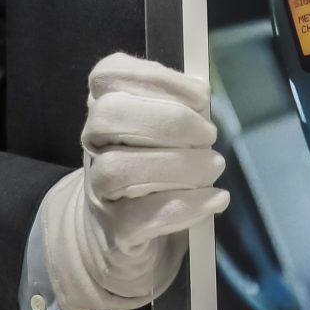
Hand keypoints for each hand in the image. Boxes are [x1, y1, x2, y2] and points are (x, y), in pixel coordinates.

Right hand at [40, 53, 228, 309]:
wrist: (121, 234)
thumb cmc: (153, 172)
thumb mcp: (165, 134)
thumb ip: (180, 110)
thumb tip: (202, 96)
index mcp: (105, 108)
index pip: (108, 75)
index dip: (156, 78)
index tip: (200, 95)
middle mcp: (93, 144)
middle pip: (108, 115)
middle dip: (168, 120)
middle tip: (209, 135)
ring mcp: (99, 188)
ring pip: (118, 168)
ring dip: (178, 166)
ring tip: (214, 167)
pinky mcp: (115, 229)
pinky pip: (141, 216)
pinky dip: (185, 206)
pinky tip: (216, 199)